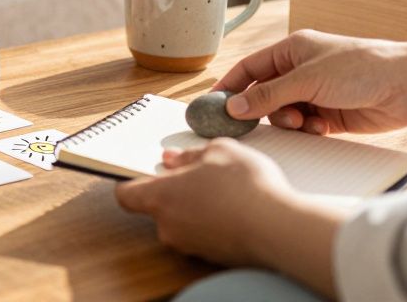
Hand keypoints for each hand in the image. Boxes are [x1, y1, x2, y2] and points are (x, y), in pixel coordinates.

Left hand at [115, 140, 296, 266]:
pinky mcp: (211, 257)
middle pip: (158, 207)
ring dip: (197, 206)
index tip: (143, 172)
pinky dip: (214, 222)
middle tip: (200, 174)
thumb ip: (190, 154)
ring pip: (183, 221)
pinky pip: (203, 234)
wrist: (280, 229)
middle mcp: (169, 226)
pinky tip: (236, 209)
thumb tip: (173, 159)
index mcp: (161, 198)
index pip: (126, 194)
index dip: (131, 181)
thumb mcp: (219, 150)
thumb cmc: (247, 187)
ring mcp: (190, 245)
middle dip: (175, 190)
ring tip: (226, 190)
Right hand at [214, 29, 406, 134]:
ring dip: (288, 122)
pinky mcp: (330, 115)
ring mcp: (316, 93)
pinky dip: (307, 130)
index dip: (230, 86)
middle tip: (253, 124)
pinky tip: (321, 128)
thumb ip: (267, 95)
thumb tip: (233, 107)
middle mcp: (301, 70)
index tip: (213, 106)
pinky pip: (304, 127)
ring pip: (282, 114)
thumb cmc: (361, 68)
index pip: (249, 67)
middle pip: (263, 94)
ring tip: (302, 122)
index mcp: (292, 49)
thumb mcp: (306, 79)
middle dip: (262, 110)